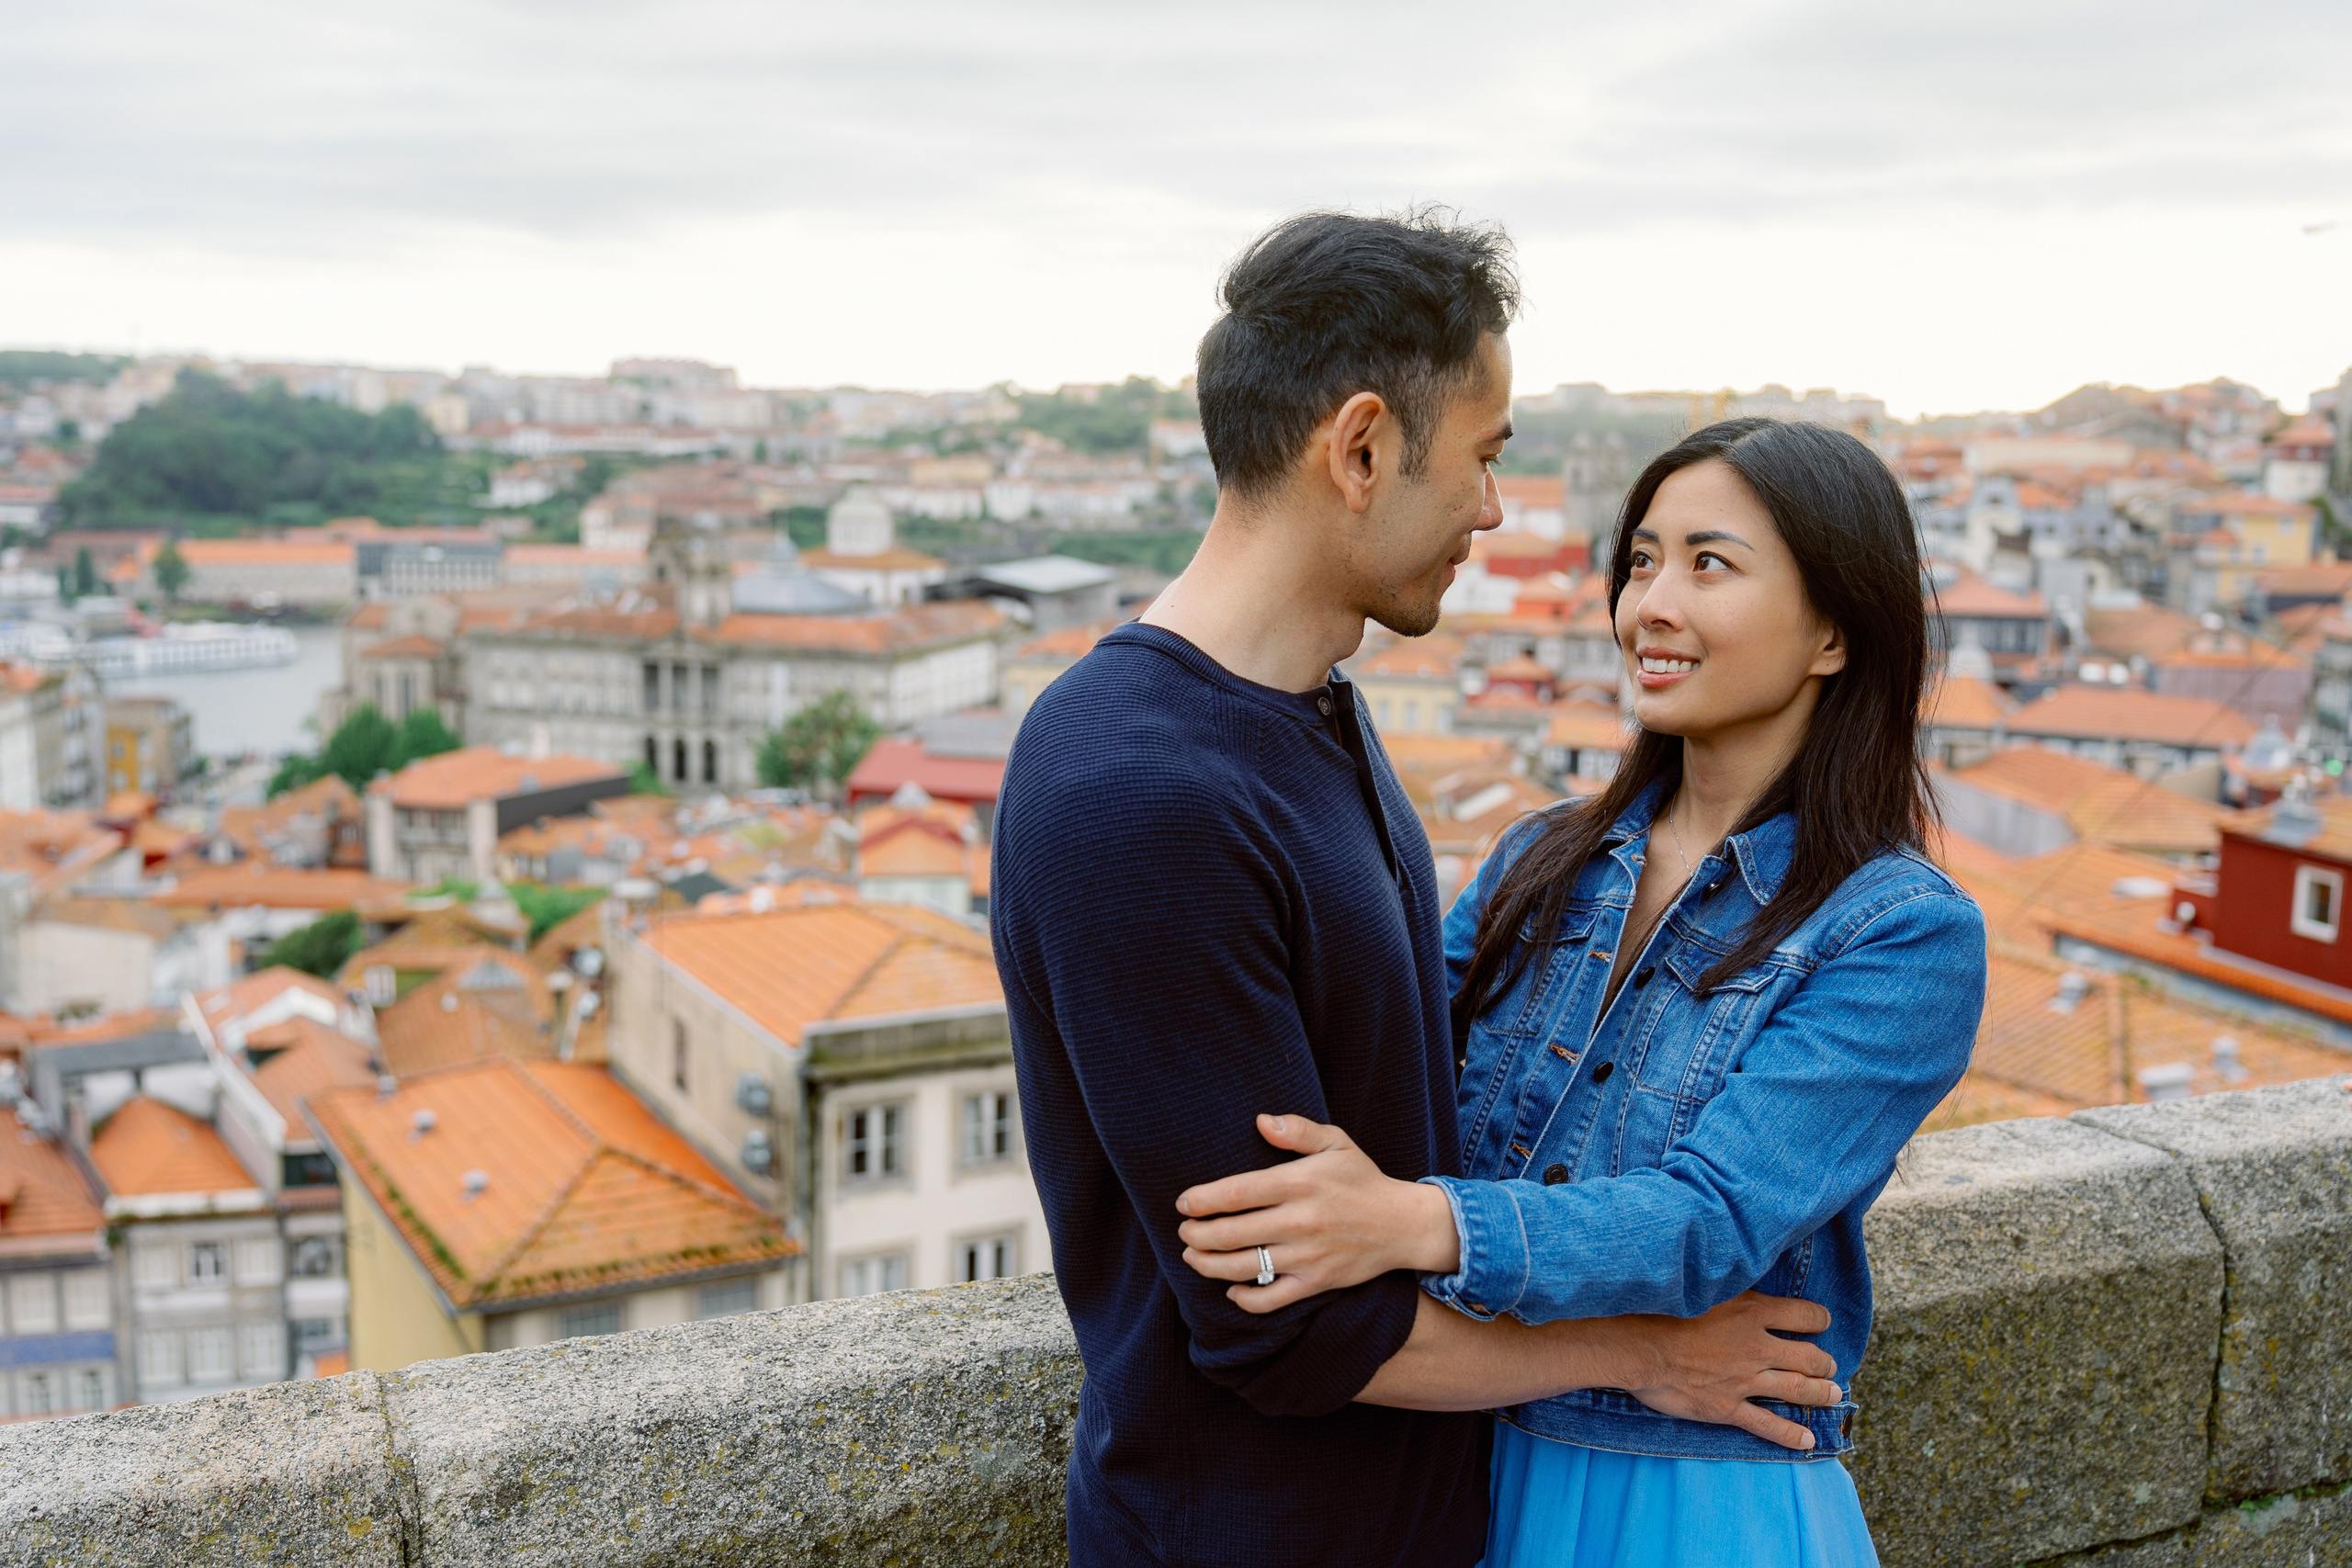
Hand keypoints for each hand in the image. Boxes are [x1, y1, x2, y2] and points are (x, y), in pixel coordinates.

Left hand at [1176, 1114, 1459, 1311]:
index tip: (1183, 1203)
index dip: (1201, 1200)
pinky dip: (1245, 1298)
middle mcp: (1301, 1220)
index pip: (1236, 1192)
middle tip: (1183, 1233)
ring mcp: (1308, 1256)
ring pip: (1244, 1268)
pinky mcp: (1317, 1283)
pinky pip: (1271, 1299)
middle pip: (1231, 1233)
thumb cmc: (1362, 1179)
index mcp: (1300, 1183)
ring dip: (1209, 1265)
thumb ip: (1297, 1131)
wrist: (1403, 1224)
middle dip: (1196, 1235)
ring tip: (1193, 1257)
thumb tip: (1261, 1120)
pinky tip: (1231, 1290)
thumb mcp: (1336, 1142)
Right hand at [1596, 1292, 1841, 1450]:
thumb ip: (1728, 1288)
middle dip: (1824, 1363)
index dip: (1817, 1318)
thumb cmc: (1661, 1310)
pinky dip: (1789, 1435)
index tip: (1821, 1321)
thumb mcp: (1701, 1286)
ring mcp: (1745, 1379)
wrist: (1637, 1347)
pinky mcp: (1728, 1407)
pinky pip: (1766, 1424)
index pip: (1802, 1314)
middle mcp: (1756, 1346)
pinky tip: (1806, 1442)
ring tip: (1834, 1394)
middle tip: (1830, 1366)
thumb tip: (1740, 1279)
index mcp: (1752, 1312)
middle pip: (1807, 1356)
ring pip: (1796, 1389)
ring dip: (1819, 1394)